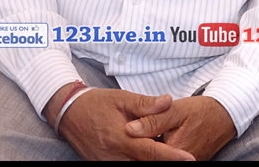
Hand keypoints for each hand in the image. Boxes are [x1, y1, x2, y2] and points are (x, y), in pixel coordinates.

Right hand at [57, 89, 195, 160]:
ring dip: (150, 160)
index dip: (172, 157)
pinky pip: (124, 166)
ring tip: (164, 152)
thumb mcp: (121, 99)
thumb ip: (145, 104)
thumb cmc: (96, 103)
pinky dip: (137, 161)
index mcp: (121, 138)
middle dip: (163, 161)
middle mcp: (114, 156)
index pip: (151, 152)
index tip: (190, 159)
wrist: (68, 113)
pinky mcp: (102, 166)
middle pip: (145, 165)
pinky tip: (144, 154)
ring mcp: (107, 164)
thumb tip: (168, 101)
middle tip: (181, 156)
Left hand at [126, 95, 236, 160]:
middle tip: (134, 134)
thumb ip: (152, 120)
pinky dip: (158, 150)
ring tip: (145, 136)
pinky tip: (156, 139)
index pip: (145, 154)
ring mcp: (185, 163)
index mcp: (175, 150)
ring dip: (149, 150)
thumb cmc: (201, 111)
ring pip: (157, 158)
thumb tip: (128, 129)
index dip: (133, 146)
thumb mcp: (175, 110)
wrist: (224, 116)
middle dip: (140, 149)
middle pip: (150, 157)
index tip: (123, 137)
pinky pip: (167, 158)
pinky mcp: (186, 163)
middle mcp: (181, 162)